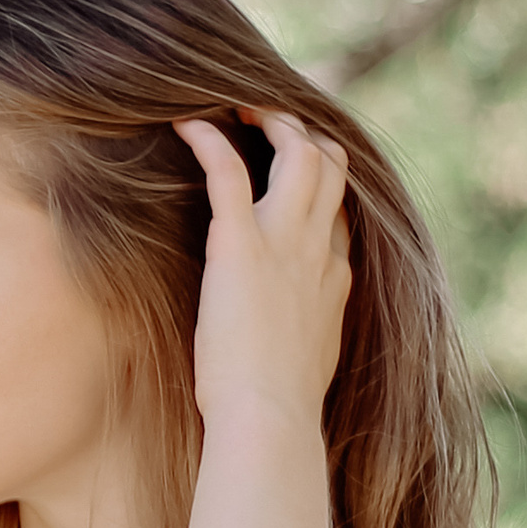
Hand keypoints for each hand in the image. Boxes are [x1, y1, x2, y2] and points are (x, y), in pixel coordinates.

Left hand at [175, 110, 351, 432]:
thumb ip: (306, 338)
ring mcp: (284, 243)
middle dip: (307, 135)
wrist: (270, 420)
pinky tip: (188, 124)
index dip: (320, 186)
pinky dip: (210, 141)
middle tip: (271, 120)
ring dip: (272, 122)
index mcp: (335, 280)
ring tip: (240, 107)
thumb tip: (295, 344)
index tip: (294, 175)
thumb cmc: (278, 411)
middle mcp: (318, 251)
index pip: (338, 213)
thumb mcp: (306, 366)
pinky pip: (229, 173)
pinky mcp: (240, 246)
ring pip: (299, 154)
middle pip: (332, 167)